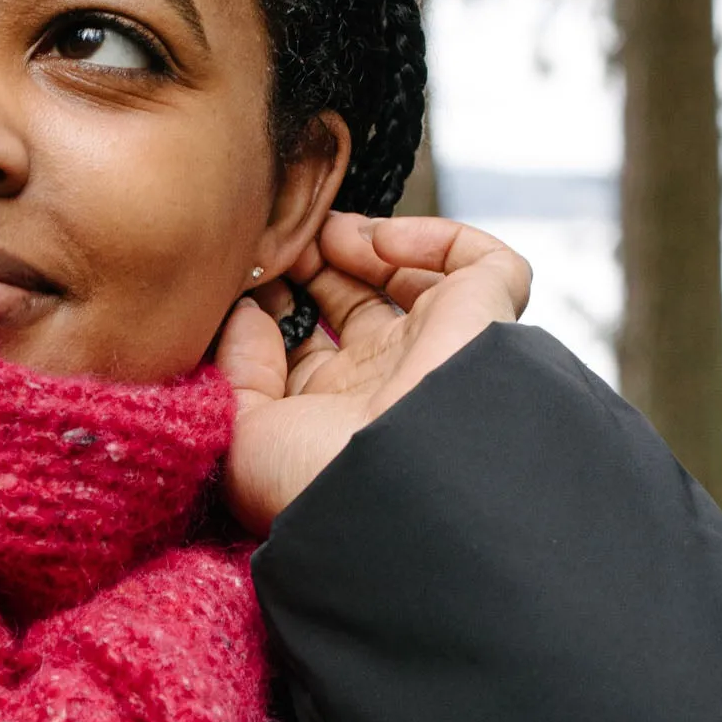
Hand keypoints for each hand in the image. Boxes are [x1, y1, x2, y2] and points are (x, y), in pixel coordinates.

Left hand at [218, 213, 532, 535]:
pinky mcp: (485, 317)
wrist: (392, 488)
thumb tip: (245, 312)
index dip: (274, 306)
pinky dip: (435, 238)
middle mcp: (385, 381)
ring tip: (322, 232)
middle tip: (281, 244)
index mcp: (330, 413)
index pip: (304, 346)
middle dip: (314, 266)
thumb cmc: (310, 478)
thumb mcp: (241, 431)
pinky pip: (482, 261)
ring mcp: (436, 349)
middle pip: (353, 305)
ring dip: (362, 243)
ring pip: (411, 278)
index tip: (242, 280)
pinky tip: (379, 242)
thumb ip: (235, 368)